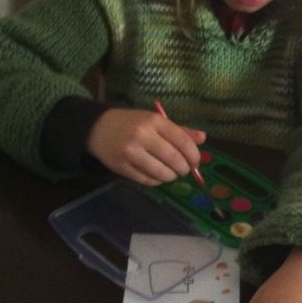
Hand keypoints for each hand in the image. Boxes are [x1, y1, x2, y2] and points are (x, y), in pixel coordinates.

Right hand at [86, 108, 205, 184]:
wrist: (98, 128)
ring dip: (171, 177)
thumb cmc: (131, 123)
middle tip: (184, 170)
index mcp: (154, 121)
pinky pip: (147, 180)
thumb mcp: (155, 121)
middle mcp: (143, 135)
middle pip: (174, 159)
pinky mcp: (121, 167)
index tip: (195, 162)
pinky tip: (157, 176)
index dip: (194, 156)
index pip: (183, 142)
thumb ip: (179, 131)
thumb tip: (203, 138)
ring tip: (171, 174)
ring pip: (161, 173)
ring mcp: (131, 152)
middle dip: (184, 169)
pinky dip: (156, 181)